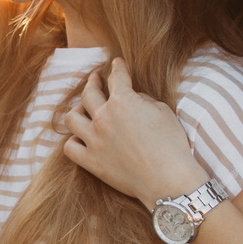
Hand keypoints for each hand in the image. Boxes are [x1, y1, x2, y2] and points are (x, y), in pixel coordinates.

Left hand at [60, 58, 204, 204]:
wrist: (168, 180)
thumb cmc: (172, 145)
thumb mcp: (163, 112)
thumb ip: (143, 100)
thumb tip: (133, 99)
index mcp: (123, 102)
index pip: (117, 78)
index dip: (117, 68)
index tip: (117, 63)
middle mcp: (104, 117)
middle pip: (89, 93)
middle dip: (93, 81)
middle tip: (95, 78)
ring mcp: (94, 140)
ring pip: (72, 118)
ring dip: (77, 110)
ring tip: (82, 109)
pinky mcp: (91, 162)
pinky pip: (70, 147)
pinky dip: (73, 141)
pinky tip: (80, 138)